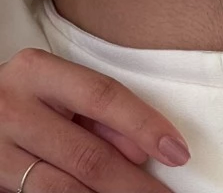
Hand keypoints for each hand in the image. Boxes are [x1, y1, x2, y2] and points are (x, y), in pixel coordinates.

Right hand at [0, 47, 190, 192]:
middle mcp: (14, 107)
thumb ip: (98, 114)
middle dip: (133, 183)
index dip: (144, 124)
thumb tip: (142, 150)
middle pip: (87, 153)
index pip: (103, 95)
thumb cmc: (23, 99)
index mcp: (38, 71)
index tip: (177, 151)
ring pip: (65, 188)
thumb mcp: (56, 93)